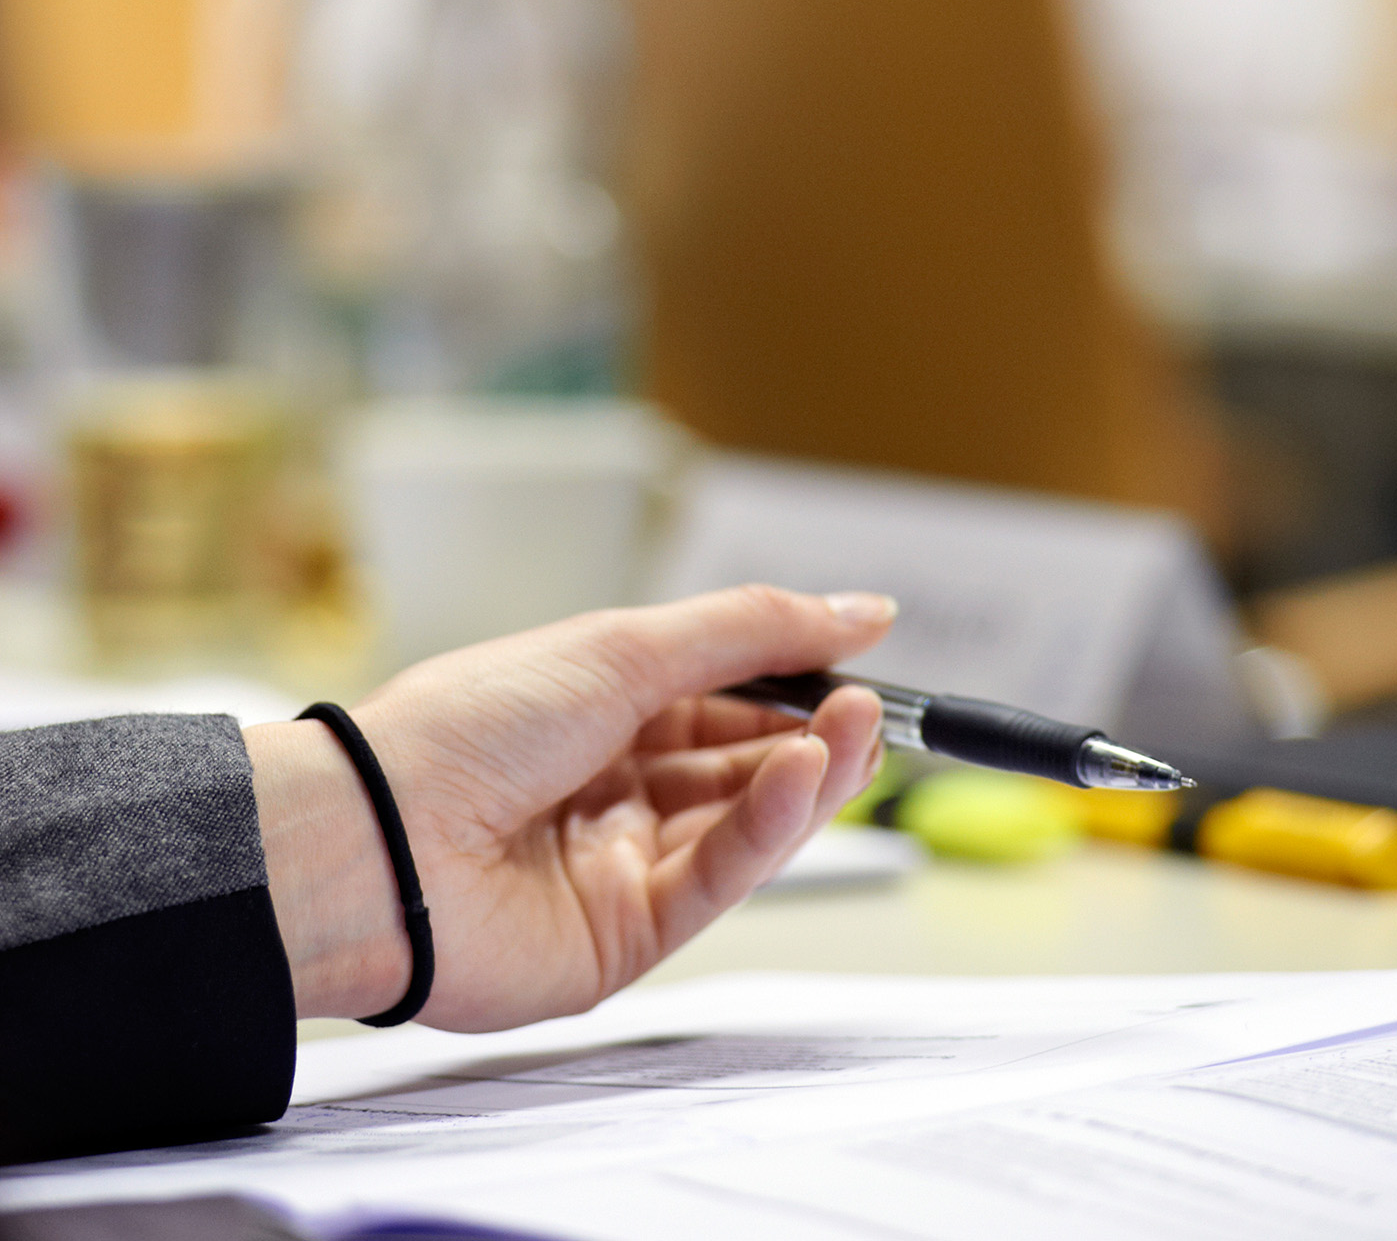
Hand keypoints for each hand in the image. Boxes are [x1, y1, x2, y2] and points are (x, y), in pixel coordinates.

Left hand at [246, 585, 894, 1029]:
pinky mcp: (624, 936)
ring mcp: (620, 865)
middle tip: (874, 709)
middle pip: (744, 765)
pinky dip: (765, 828)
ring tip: (858, 730)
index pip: (725, 698)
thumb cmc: (469, 727)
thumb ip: (750, 631)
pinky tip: (802, 773)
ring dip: (807, 776)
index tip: (861, 661)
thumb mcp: (622, 646)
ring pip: (742, 823)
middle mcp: (614, 788)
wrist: (374, 838)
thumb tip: (863, 608)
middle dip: (814, 734)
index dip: (796, 681)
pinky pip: (715, 879)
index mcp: (600, 712)